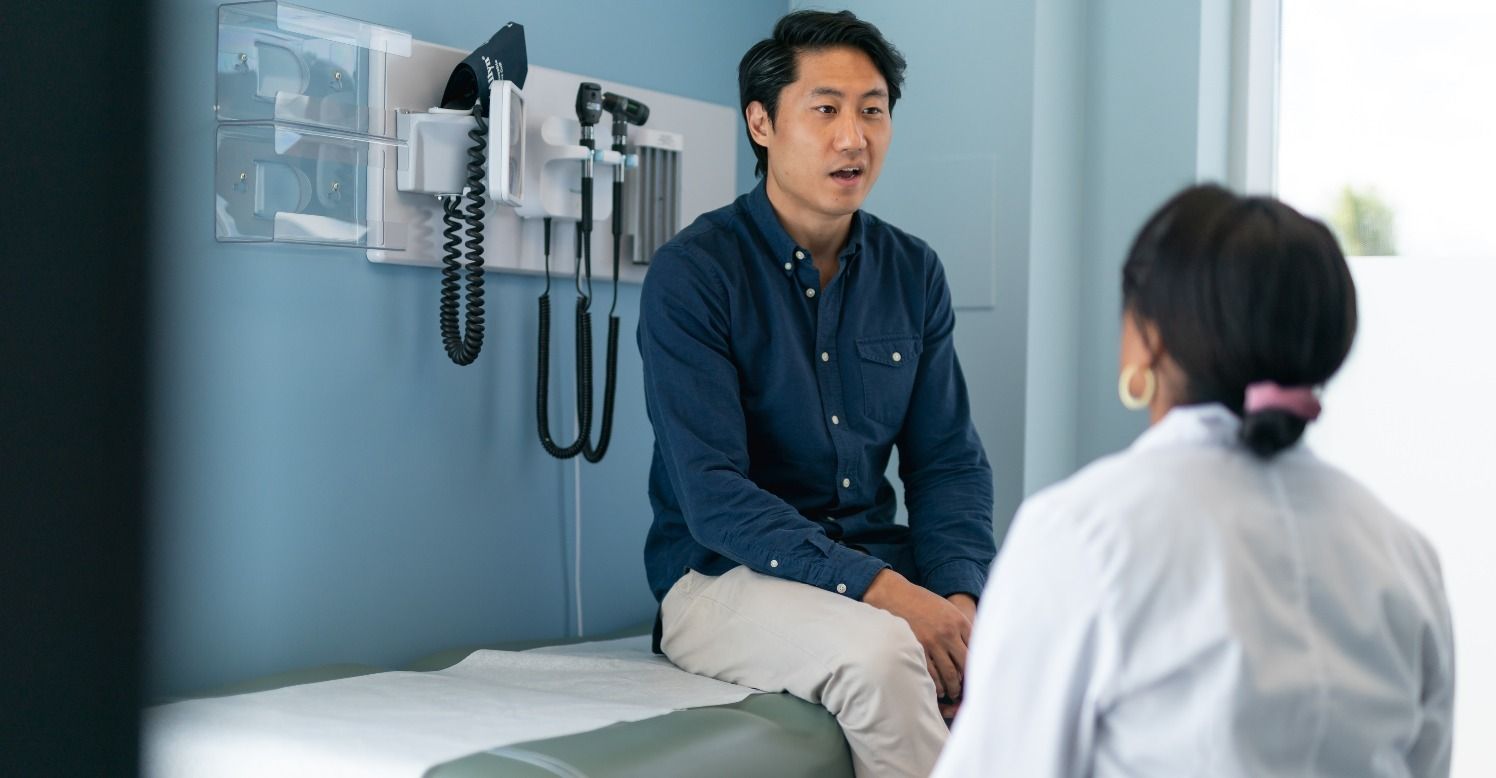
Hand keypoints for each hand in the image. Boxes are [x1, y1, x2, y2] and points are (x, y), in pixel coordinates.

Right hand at [863, 570, 971, 704]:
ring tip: (954, 692)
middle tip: (967, 688)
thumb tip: (974, 650)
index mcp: (959, 622)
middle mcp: (948, 633)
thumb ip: (961, 628)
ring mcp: (933, 642)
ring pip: (950, 673)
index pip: (977, 650)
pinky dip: (937, 685)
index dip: (979, 666)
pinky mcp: (918, 649)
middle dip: (968, 680)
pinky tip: (939, 690)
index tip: (978, 675)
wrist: (896, 596)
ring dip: (953, 687)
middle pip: (966, 664)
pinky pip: (932, 674)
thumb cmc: (923, 603)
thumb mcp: (948, 609)